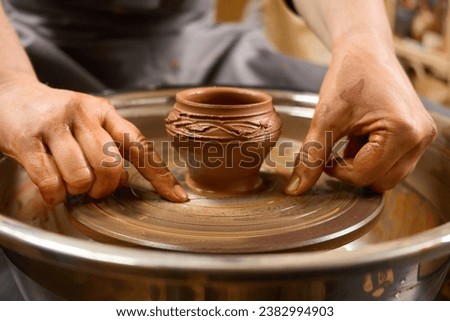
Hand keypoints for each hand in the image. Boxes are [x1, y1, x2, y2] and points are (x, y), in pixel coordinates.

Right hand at [0, 72, 187, 204]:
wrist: (10, 96)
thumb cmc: (57, 117)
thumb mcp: (90, 120)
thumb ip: (110, 144)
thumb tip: (129, 180)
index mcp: (105, 111)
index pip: (140, 145)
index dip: (160, 175)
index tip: (177, 197)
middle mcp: (83, 113)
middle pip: (111, 166)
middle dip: (105, 189)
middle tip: (94, 189)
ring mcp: (54, 125)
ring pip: (81, 177)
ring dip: (77, 191)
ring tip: (70, 185)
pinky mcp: (27, 140)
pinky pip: (51, 182)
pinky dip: (55, 195)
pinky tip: (52, 190)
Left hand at [284, 43, 436, 194]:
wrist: (365, 50)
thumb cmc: (348, 77)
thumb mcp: (325, 120)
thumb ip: (311, 156)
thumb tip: (295, 189)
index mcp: (403, 133)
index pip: (364, 175)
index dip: (336, 171)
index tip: (323, 157)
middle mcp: (420, 137)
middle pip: (380, 182)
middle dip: (352, 172)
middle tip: (333, 153)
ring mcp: (422, 136)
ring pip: (388, 175)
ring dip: (363, 166)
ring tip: (347, 141)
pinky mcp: (418, 133)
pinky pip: (394, 162)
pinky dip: (373, 158)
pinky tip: (358, 138)